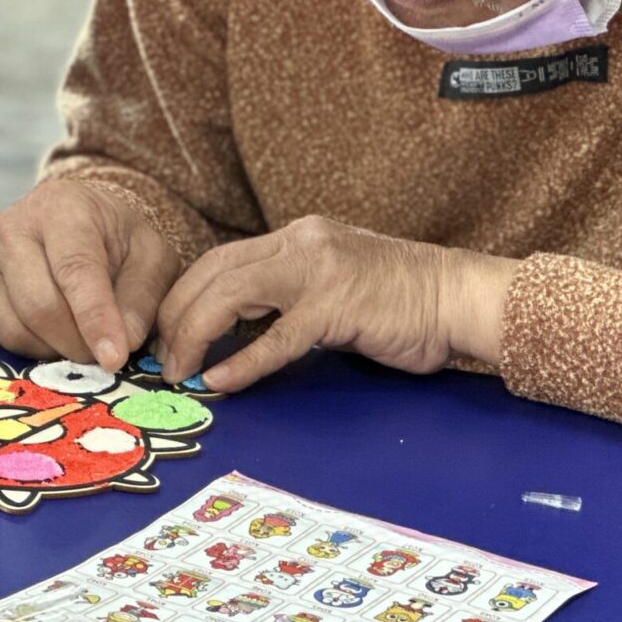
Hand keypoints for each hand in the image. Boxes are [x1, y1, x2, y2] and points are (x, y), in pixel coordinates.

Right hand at [0, 179, 182, 369]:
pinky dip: (29, 349)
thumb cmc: (114, 238)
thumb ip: (143, 297)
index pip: (75, 270)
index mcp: (63, 209)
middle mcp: (12, 227)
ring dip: (53, 351)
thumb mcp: (150, 256)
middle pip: (39, 306)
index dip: (95, 319)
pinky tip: (50, 334)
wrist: (72, 217)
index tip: (114, 358)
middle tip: (102, 356)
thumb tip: (122, 343)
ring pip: (15, 328)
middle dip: (77, 344)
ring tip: (78, 342)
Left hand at [155, 217, 515, 392]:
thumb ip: (287, 299)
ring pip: (231, 295)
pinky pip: (276, 337)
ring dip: (195, 337)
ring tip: (180, 373)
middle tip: (161, 359)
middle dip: (176, 316)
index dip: (184, 296)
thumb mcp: (333, 285)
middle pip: (213, 272)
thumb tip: (234, 334)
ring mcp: (318, 271)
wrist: (459, 296)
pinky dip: (242, 362)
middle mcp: (300, 243)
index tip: (166, 332)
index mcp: (296, 238)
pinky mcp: (337, 306)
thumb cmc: (401, 302)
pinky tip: (221, 383)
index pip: (220, 260)